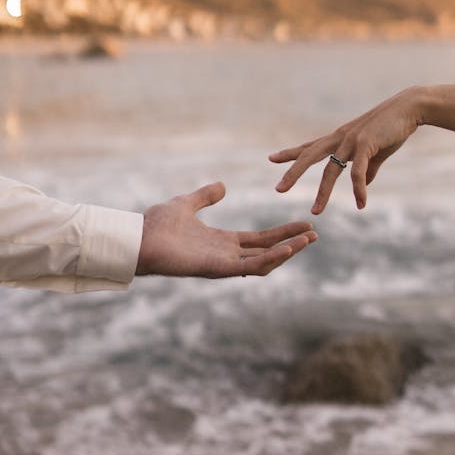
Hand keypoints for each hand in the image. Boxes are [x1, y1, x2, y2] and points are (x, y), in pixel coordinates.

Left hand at [135, 182, 316, 277]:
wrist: (139, 237)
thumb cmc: (157, 224)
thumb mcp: (187, 204)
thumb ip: (205, 196)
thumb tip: (222, 186)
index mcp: (221, 242)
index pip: (259, 240)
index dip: (281, 233)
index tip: (303, 225)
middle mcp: (225, 255)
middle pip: (267, 250)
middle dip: (292, 243)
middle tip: (315, 234)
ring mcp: (222, 263)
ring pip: (263, 261)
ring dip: (287, 251)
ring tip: (308, 239)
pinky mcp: (217, 268)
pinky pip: (249, 266)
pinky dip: (271, 258)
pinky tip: (288, 248)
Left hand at [270, 88, 419, 213]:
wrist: (409, 109)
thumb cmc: (392, 129)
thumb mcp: (376, 152)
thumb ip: (368, 168)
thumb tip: (364, 184)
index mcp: (339, 139)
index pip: (309, 147)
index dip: (291, 153)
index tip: (271, 158)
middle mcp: (340, 138)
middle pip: (309, 155)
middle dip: (293, 172)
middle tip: (278, 189)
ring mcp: (352, 140)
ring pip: (331, 169)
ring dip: (323, 192)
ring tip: (316, 212)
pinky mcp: (366, 145)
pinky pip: (358, 172)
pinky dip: (358, 189)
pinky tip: (361, 203)